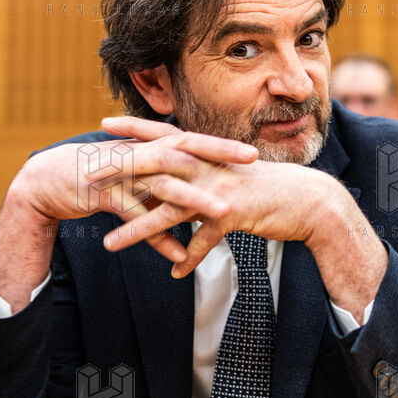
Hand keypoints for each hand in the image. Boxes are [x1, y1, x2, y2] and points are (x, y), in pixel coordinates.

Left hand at [97, 116, 350, 271]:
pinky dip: (188, 257)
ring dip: (137, 229)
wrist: (310, 201)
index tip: (106, 124)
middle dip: (121, 171)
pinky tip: (175, 273)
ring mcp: (220, 189)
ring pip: (169, 209)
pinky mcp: (233, 213)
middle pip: (156, 167)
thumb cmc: (272, 190)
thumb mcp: (234, 179)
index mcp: (209, 155)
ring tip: (109, 245)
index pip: (166, 136)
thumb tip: (189, 191)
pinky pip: (202, 239)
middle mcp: (210, 167)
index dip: (136, 129)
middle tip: (87, 177)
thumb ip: (208, 183)